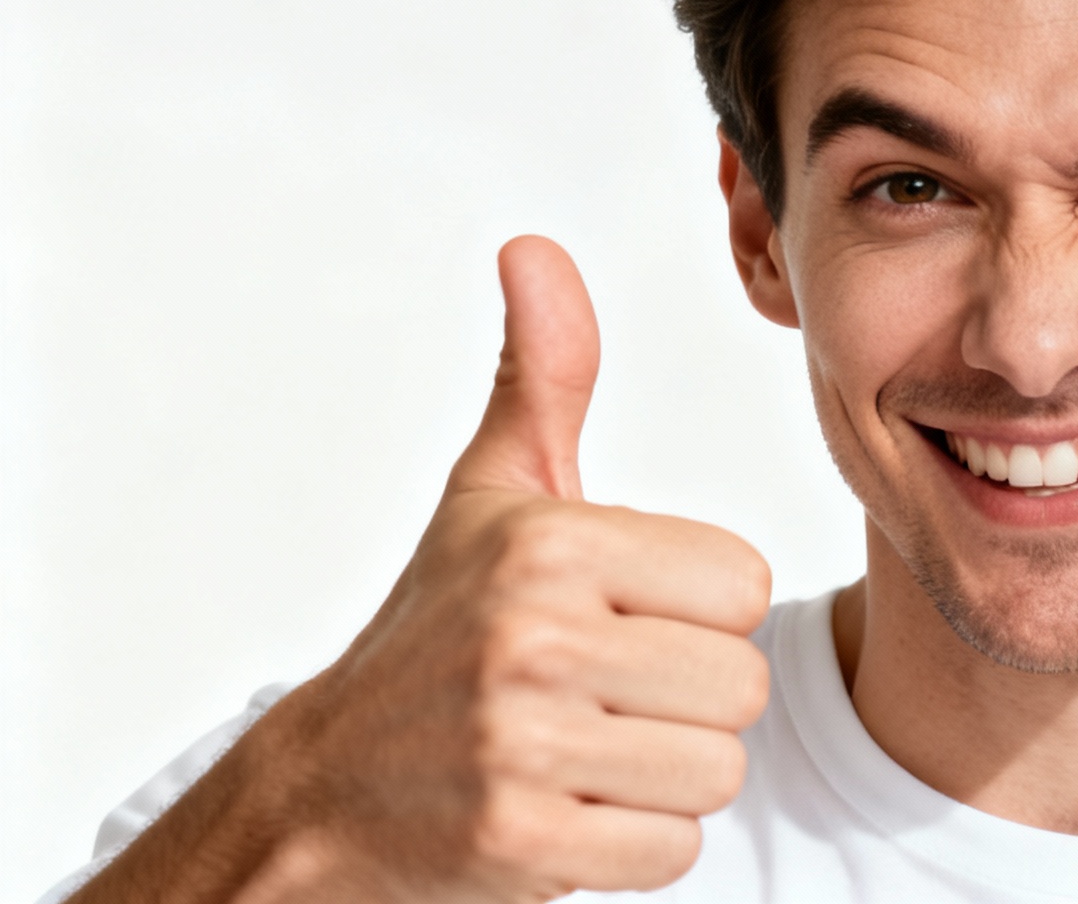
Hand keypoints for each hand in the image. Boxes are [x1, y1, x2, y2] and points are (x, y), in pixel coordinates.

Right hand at [77, 236, 772, 902]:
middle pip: (739, 683)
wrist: (323, 792)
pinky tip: (568, 809)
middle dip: (686, 700)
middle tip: (603, 695)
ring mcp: (522, 747)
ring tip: (586, 750)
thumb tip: (535, 248)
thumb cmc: (435, 631)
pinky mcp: (521, 845)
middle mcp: (534, 636)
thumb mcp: (490, 494)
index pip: (742, 583)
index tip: (621, 618)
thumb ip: (545, 376)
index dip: (696, 610)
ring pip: (716, 770)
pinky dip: (635, 843)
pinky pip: (671, 848)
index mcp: (549, 542)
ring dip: (664, 775)